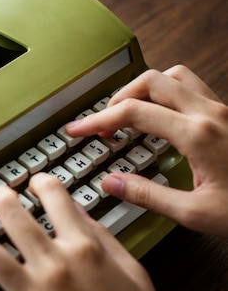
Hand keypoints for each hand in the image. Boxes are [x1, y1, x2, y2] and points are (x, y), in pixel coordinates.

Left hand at [0, 174, 171, 290]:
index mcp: (86, 250)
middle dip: (1, 195)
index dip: (41, 181)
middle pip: (10, 211)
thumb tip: (76, 210)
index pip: (53, 195)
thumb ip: (101, 235)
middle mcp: (55, 268)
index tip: (36, 183)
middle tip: (0, 196)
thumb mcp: (132, 271)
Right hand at [66, 65, 227, 237]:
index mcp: (197, 134)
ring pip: (174, 76)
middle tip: (103, 123)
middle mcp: (209, 113)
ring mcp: (222, 109)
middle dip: (118, 98)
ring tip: (131, 113)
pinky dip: (167, 94)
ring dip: (145, 89)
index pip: (132, 112)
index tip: (77, 130)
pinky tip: (163, 118)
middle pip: (150, 81)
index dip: (96, 120)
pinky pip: (192, 87)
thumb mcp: (197, 213)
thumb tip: (111, 182)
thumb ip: (148, 195)